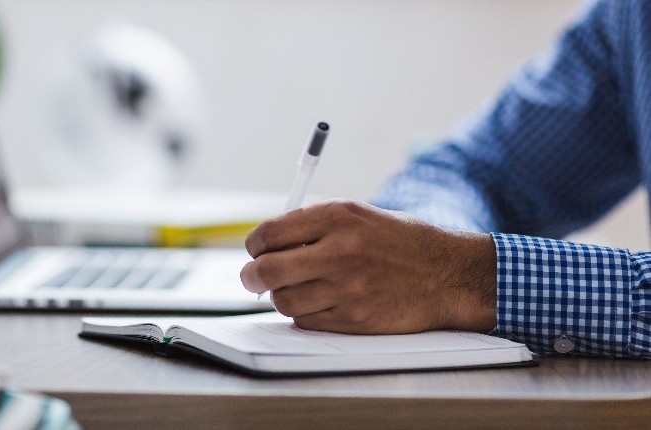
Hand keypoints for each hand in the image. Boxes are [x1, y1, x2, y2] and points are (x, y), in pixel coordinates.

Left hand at [241, 200, 496, 333]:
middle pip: (266, 270)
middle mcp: (339, 251)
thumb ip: (314, 225)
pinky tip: (320, 302)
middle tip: (253, 278)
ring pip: (282, 301)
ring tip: (296, 288)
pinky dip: (304, 314)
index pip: (269, 233)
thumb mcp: (359, 216)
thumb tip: (267, 244)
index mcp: (338, 217)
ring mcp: (346, 289)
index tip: (255, 250)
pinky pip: (306, 321)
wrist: (448, 274)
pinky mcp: (354, 319)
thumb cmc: (402, 242)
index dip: (254, 245)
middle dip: (251, 276)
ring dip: (281, 296)